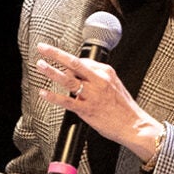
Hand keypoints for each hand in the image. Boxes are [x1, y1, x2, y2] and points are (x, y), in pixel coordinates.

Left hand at [33, 43, 161, 160]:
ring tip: (40, 65)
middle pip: (74, 63)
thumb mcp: (114, 85)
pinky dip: (53, 97)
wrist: (133, 125)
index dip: (67, 60)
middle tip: (42, 48)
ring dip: (51, 71)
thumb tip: (79, 74)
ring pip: (68, 80)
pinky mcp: (87, 109)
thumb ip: (97, 78)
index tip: (58, 59)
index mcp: (106, 72)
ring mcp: (92, 95)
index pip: (82, 61)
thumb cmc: (124, 107)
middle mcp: (99, 81)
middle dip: (56, 54)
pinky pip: (67, 101)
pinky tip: (43, 93)